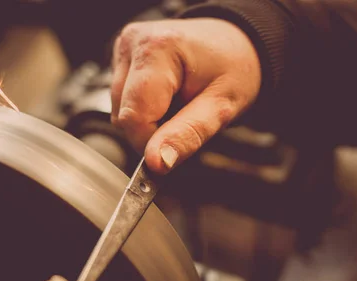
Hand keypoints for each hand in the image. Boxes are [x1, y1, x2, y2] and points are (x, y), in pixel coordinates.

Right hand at [111, 18, 261, 172]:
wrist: (235, 44)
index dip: (152, 142)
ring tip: (178, 104)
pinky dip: (143, 108)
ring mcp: (124, 48)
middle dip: (152, 130)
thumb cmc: (233, 68)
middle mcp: (134, 42)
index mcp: (157, 48)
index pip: (134, 117)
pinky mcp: (121, 59)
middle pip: (124, 115)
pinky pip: (122, 102)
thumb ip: (188, 135)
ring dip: (147, 120)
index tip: (178, 143)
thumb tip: (156, 162)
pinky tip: (165, 97)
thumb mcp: (222, 107)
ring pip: (120, 111)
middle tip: (186, 116)